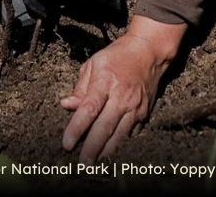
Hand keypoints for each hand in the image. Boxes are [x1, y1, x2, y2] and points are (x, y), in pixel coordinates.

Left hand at [59, 16, 184, 162]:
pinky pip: (132, 133)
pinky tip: (112, 153)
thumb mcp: (94, 64)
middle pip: (105, 127)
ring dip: (107, 151)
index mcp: (106, 82)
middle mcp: (122, 96)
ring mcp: (136, 106)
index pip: (89, 109)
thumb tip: (66, 105)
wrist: (149, 51)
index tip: (67, 143)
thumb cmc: (117, 56)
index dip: (77, 128)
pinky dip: (122, 144)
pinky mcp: (145, 113)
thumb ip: (80, 87)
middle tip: (82, 164)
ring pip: (120, 135)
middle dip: (92, 148)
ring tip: (96, 164)